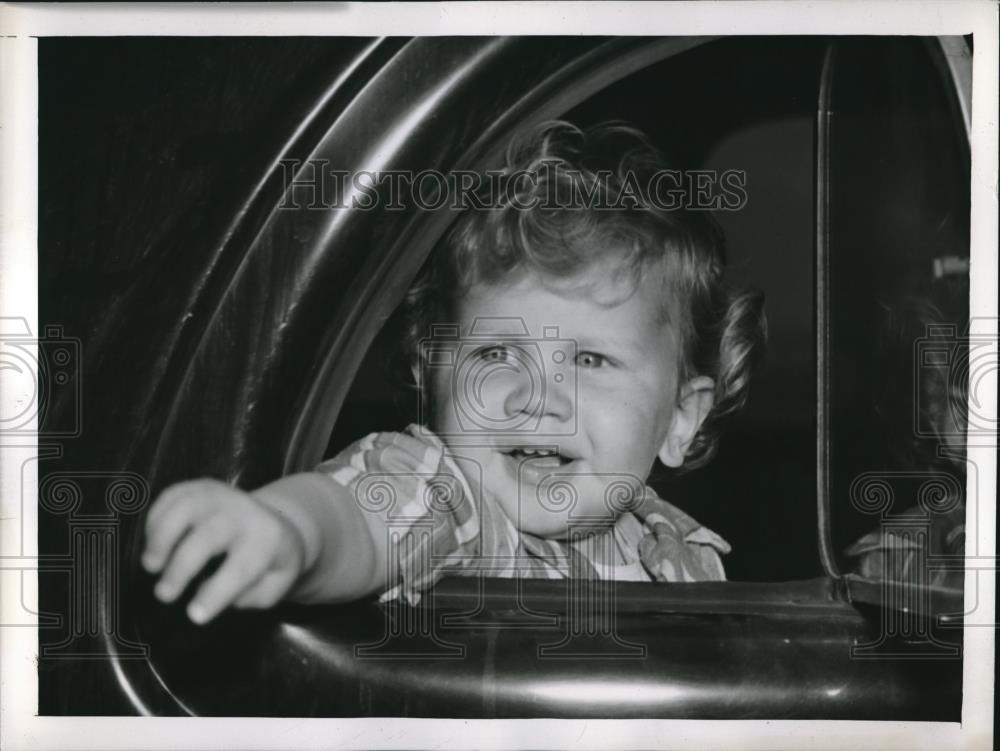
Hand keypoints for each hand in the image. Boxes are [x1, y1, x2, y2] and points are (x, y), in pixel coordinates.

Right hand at [141, 479, 306, 623]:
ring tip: (151, 567)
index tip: (194, 616)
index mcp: (266, 540)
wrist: (275, 520)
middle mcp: (243, 512)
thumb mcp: (274, 586)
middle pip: (207, 537)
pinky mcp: (200, 487)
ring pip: (183, 509)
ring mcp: (220, 495)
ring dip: (160, 539)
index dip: (216, 593)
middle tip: (164, 595)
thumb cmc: (269, 562)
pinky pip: (171, 497)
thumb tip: (206, 592)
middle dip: (180, 568)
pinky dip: (155, 520)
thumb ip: (248, 595)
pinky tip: (154, 544)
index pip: (241, 568)